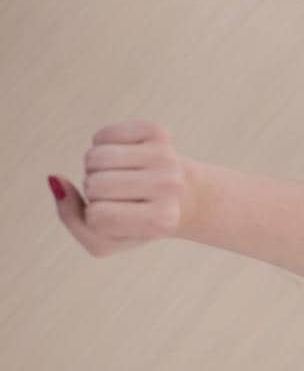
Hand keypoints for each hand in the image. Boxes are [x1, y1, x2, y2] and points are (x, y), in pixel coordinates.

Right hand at [50, 119, 193, 257]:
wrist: (181, 197)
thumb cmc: (137, 222)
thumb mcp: (104, 238)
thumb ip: (71, 220)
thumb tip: (55, 179)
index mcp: (162, 221)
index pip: (97, 217)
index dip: (95, 217)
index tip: (119, 218)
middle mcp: (170, 187)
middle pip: (94, 185)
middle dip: (94, 192)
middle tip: (120, 196)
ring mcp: (166, 157)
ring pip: (94, 157)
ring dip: (94, 168)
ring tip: (119, 177)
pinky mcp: (156, 131)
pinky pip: (102, 135)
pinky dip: (102, 147)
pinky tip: (124, 159)